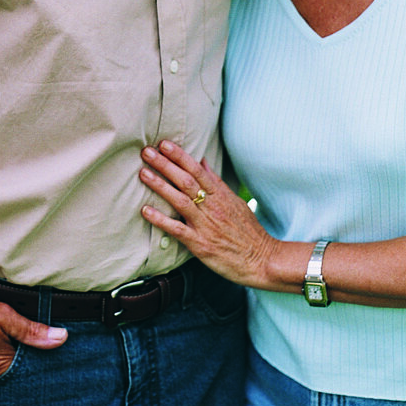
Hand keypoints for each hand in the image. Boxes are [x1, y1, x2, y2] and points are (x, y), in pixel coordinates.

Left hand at [139, 141, 276, 288]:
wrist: (262, 260)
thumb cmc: (249, 232)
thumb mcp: (236, 202)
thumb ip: (217, 183)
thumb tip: (202, 162)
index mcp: (220, 196)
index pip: (198, 170)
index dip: (180, 156)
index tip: (164, 144)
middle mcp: (212, 207)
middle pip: (186, 181)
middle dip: (165, 164)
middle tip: (147, 151)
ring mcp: (206, 225)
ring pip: (180, 200)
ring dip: (160, 185)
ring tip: (143, 173)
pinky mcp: (201, 245)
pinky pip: (178, 230)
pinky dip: (161, 220)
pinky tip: (145, 211)